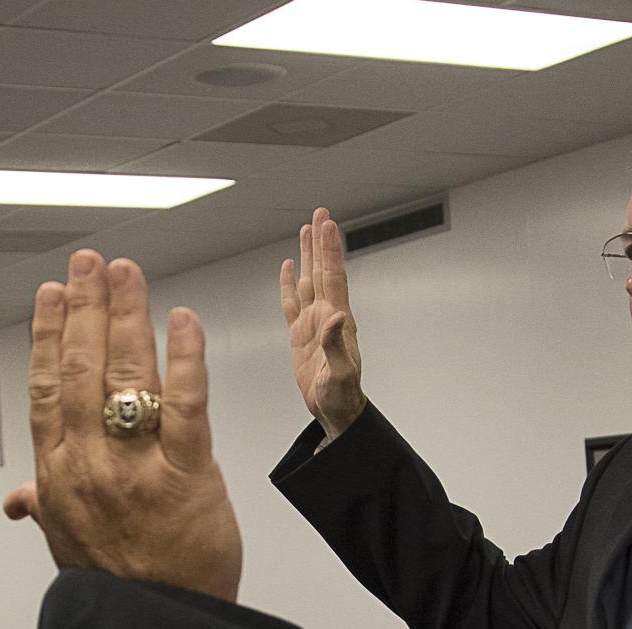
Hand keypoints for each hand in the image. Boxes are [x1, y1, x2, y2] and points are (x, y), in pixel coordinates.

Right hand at [3, 251, 242, 603]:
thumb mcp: (68, 543)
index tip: (52, 295)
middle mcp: (90, 465)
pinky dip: (185, 359)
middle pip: (83, 369)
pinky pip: (185, 406)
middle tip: (92, 263)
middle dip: (87, 307)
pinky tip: (182, 320)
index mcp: (59, 475)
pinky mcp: (187, 476)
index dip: (49, 336)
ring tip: (129, 274)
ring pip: (127, 376)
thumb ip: (44, 505)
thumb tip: (16, 499)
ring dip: (127, 316)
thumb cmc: (122, 587)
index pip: (47, 389)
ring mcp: (137, 468)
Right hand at [279, 206, 365, 439]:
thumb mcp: (341, 373)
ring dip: (308, 255)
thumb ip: (337, 344)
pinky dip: (289, 284)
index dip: (330, 251)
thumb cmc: (342, 397)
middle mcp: (326, 316)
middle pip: (323, 270)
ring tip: (307, 230)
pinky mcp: (300, 335)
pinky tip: (290, 268)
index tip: (327, 225)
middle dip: (321, 242)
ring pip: (309, 281)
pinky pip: (292, 303)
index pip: (333, 277)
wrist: (336, 412)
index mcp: (337, 321)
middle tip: (321, 213)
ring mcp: (313, 324)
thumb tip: (336, 317)